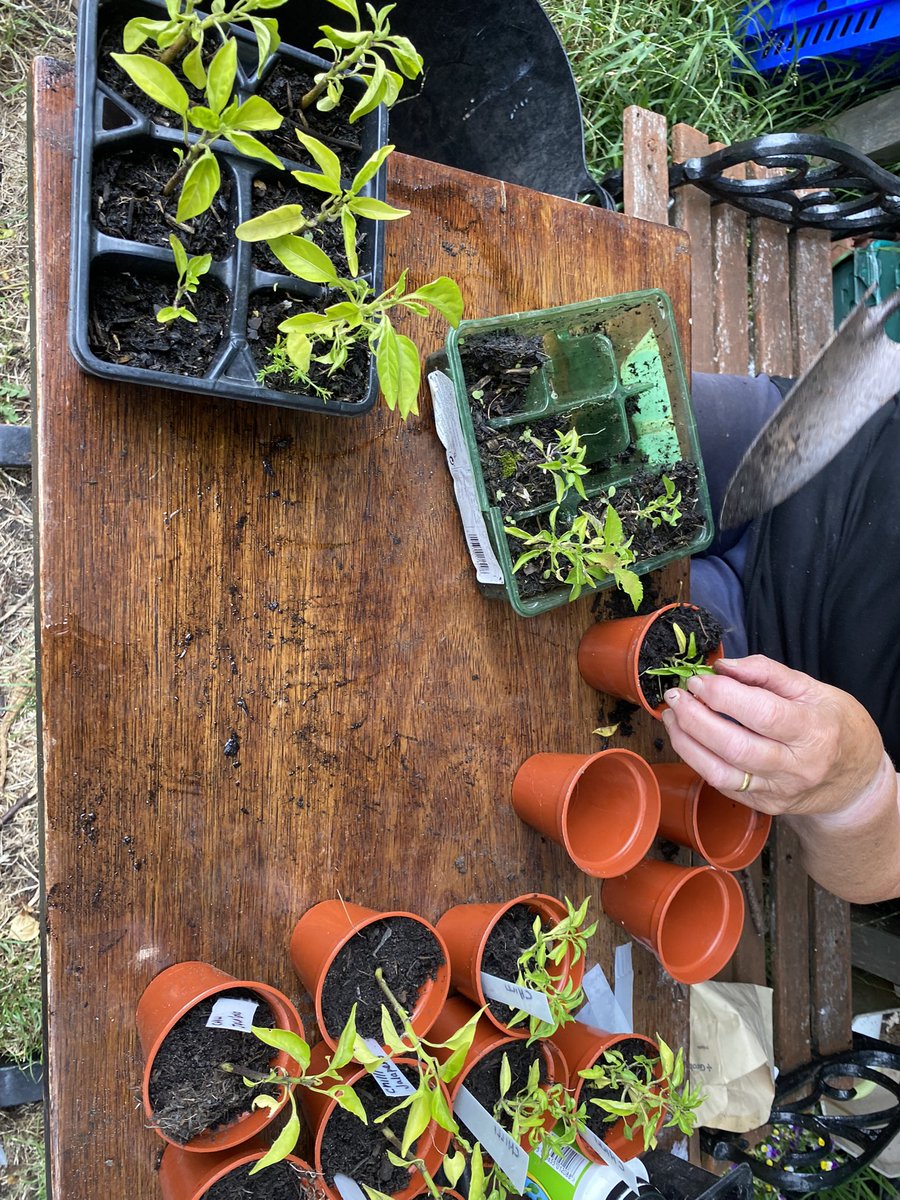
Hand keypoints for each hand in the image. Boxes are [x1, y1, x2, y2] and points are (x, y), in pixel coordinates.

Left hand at [659, 654, 884, 818]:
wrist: (856, 779)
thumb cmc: (834, 725)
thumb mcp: (812, 688)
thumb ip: (766, 672)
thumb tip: (723, 666)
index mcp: (814, 731)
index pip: (762, 714)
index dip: (723, 695)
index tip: (699, 680)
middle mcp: (797, 767)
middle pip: (734, 746)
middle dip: (695, 718)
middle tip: (676, 696)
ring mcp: (779, 792)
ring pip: (720, 773)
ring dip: (686, 743)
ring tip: (672, 716)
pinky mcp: (763, 806)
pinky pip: (721, 784)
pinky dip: (698, 760)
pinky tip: (688, 739)